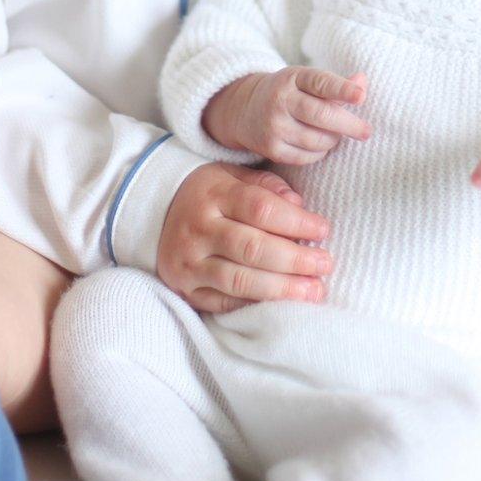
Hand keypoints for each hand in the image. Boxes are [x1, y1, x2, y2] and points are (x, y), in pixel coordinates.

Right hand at [156, 161, 332, 313]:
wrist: (155, 213)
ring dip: (282, 289)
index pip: (261, 209)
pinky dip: (257, 304)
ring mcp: (189, 262)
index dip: (296, 221)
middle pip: (253, 248)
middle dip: (295, 259)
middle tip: (325, 265)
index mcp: (213, 194)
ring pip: (240, 280)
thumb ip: (267, 185)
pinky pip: (226, 301)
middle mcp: (198, 229)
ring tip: (314, 291)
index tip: (323, 229)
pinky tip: (282, 304)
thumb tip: (299, 206)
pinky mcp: (186, 289)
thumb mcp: (232, 175)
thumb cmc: (208, 193)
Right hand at [204, 68, 370, 164]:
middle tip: (366, 132)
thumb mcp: (306, 80)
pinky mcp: (271, 149)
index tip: (361, 96)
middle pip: (322, 115)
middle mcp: (280, 100)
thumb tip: (362, 82)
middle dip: (349, 125)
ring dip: (333, 139)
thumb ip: (335, 83)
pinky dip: (319, 153)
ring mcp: (274, 126)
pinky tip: (319, 145)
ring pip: (317, 140)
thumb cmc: (288, 93)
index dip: (342, 88)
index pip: (320, 82)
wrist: (246, 109)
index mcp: (292, 77)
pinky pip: (307, 157)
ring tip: (335, 134)